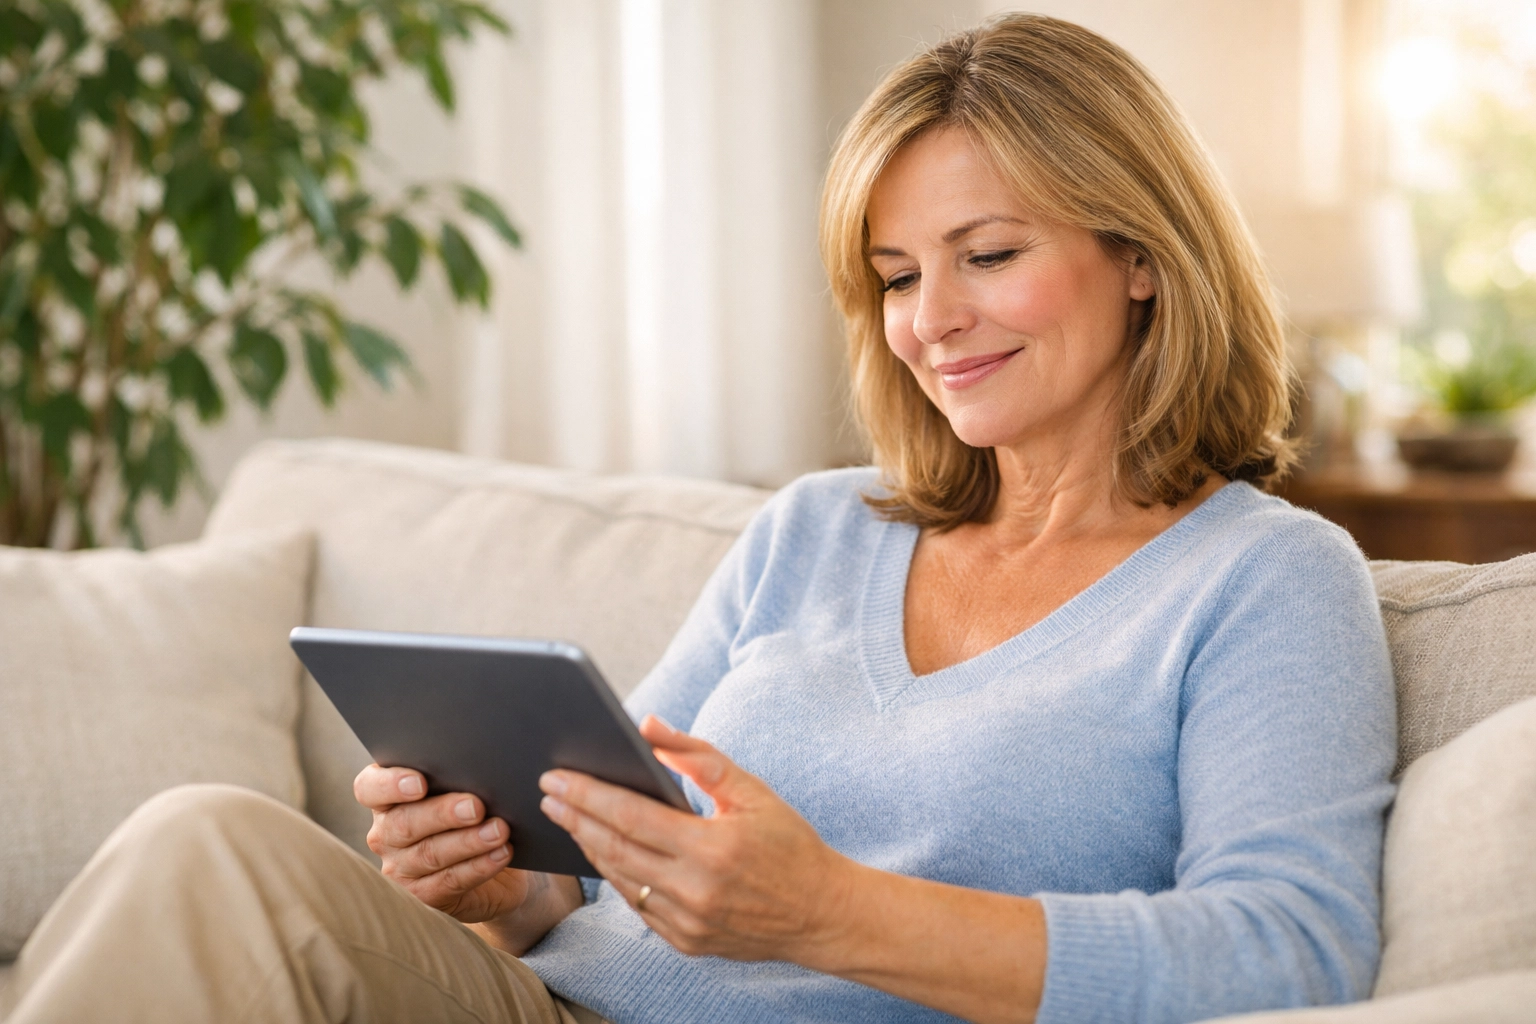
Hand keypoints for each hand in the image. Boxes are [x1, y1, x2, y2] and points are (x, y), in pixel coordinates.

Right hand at [353, 764, 528, 922]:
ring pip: (430, 854)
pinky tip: (501, 853)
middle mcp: (386, 833)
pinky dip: (479, 866)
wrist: (496, 871)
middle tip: (476, 807)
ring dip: (468, 841)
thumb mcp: (464, 793)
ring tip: (499, 830)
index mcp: (387, 798)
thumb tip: (480, 769)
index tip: (418, 783)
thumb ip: (459, 780)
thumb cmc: (474, 817)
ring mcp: (400, 869)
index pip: (370, 788)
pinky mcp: (423, 897)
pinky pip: (449, 881)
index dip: (390, 784)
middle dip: (443, 813)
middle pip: (405, 822)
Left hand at [538, 715, 853, 962]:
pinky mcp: (686, 942)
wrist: (822, 914)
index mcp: (712, 847)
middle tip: (549, 794)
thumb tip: (648, 728)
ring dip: (590, 847)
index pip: (631, 816)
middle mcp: (695, 890)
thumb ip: (698, 757)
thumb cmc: (791, 845)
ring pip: (621, 880)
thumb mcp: (752, 791)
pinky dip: (618, 877)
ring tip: (571, 818)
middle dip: (576, 818)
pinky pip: (639, 906)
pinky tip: (606, 853)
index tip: (557, 778)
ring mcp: (688, 922)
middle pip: (615, 849)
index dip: (588, 795)